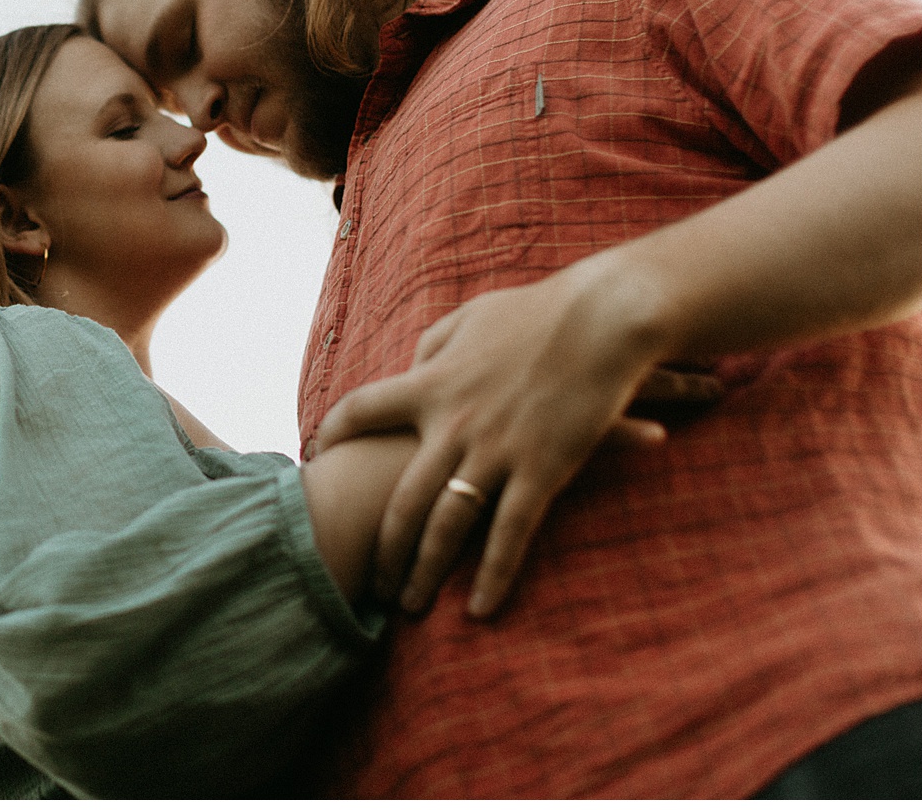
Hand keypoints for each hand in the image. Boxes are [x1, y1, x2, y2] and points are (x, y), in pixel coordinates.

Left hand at [310, 254, 719, 618]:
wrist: (604, 317)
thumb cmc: (539, 312)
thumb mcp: (470, 319)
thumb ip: (434, 347)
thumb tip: (412, 369)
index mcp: (431, 383)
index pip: (361, 410)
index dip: (334, 433)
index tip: (317, 456)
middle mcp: (453, 423)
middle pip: (401, 498)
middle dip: (381, 546)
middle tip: (366, 582)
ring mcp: (496, 450)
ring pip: (447, 525)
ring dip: (425, 570)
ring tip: (409, 606)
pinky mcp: (542, 469)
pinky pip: (511, 534)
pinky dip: (494, 576)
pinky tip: (480, 609)